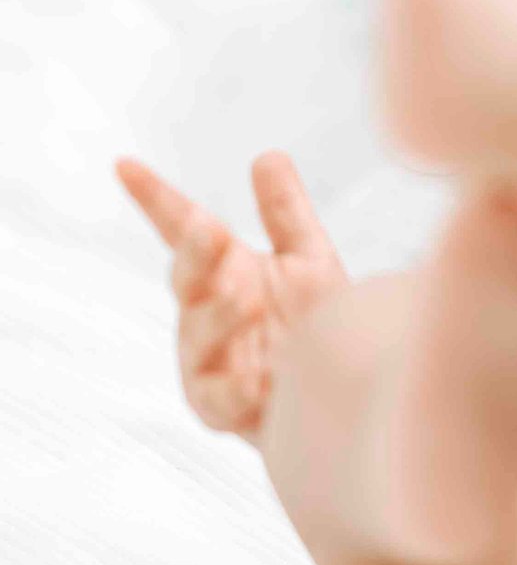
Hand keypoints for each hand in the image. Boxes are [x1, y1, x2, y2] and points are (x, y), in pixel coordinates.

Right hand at [115, 150, 348, 444]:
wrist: (343, 395)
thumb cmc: (316, 327)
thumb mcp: (308, 261)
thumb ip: (286, 214)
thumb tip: (268, 157)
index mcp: (221, 272)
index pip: (181, 231)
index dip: (155, 199)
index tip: (126, 166)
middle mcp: (205, 313)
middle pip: (186, 277)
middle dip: (194, 254)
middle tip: (208, 229)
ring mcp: (208, 361)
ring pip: (198, 333)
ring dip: (218, 313)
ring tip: (246, 297)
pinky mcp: (221, 408)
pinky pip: (219, 398)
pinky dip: (236, 387)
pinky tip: (258, 378)